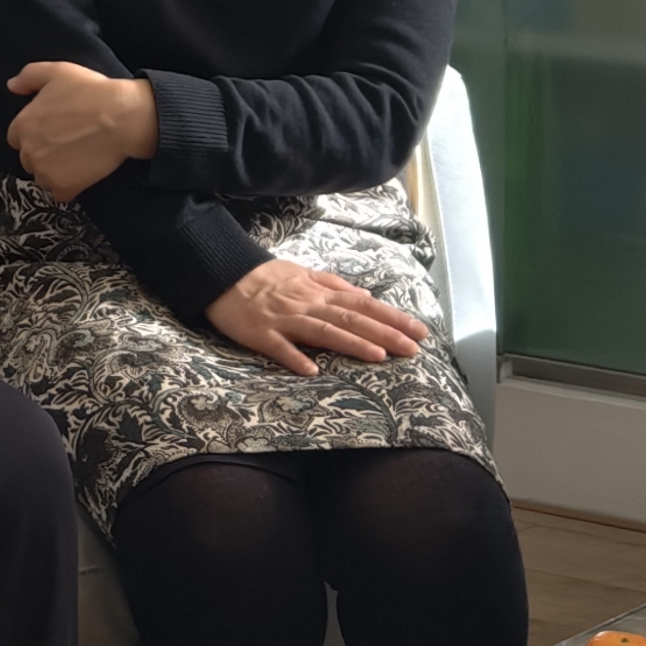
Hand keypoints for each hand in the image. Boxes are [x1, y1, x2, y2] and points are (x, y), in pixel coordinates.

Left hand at [4, 60, 156, 201]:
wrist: (121, 117)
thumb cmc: (91, 91)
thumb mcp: (57, 71)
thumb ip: (29, 76)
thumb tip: (12, 86)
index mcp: (23, 124)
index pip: (17, 137)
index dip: (35, 133)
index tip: (54, 130)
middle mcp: (29, 151)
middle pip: (29, 159)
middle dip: (43, 153)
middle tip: (67, 143)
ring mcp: (45, 171)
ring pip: (42, 177)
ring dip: (54, 171)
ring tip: (76, 157)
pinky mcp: (64, 187)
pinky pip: (59, 193)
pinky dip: (68, 187)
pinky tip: (82, 172)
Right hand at [206, 256, 430, 376]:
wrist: (225, 275)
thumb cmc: (268, 278)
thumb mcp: (305, 275)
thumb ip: (335, 286)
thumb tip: (366, 296)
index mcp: (320, 292)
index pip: (364, 306)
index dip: (393, 319)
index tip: (420, 331)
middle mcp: (308, 305)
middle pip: (352, 319)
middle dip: (385, 334)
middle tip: (413, 348)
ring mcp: (285, 320)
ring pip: (324, 331)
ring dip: (352, 344)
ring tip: (378, 356)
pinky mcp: (261, 334)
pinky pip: (280, 348)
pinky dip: (296, 358)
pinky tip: (312, 370)